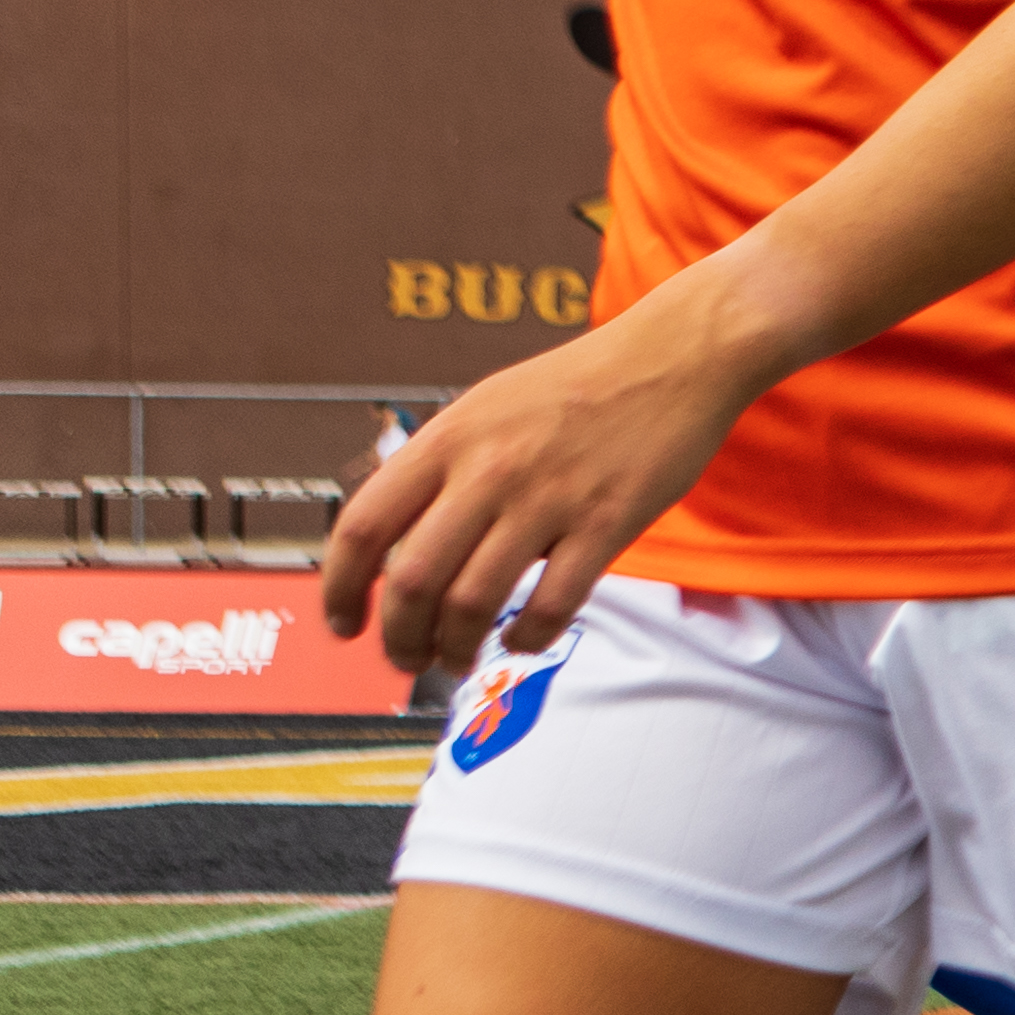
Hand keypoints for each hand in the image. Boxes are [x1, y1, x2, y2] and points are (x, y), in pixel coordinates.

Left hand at [317, 294, 755, 680]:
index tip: (343, 623)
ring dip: (456, 647)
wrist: (673, 356)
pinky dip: (528, 638)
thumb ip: (440, 465)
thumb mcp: (485, 406)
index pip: (363, 527)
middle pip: (413, 580)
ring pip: (474, 601)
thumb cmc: (578, 385)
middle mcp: (488, 470)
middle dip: (399, 638)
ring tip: (459, 657)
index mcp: (448, 439)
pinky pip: (554, 603)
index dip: (340, 589)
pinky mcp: (607, 522)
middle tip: (407, 658)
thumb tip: (394, 537)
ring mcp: (548, 498)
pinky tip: (522, 638)